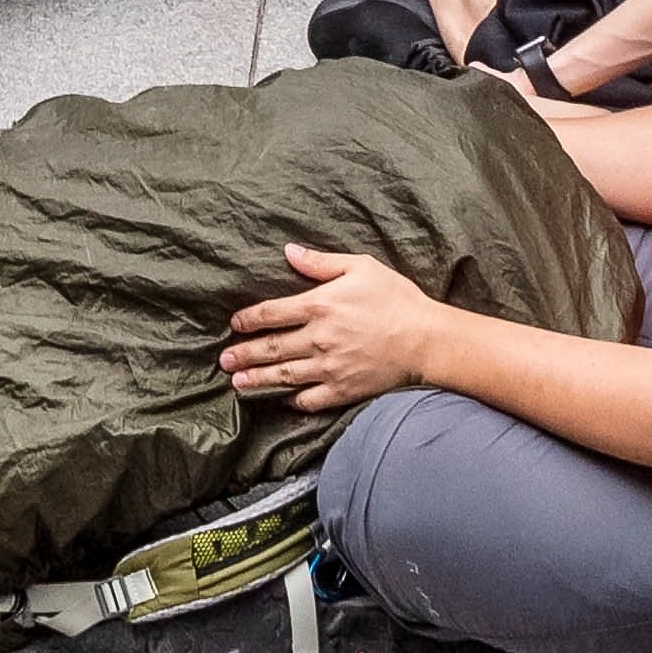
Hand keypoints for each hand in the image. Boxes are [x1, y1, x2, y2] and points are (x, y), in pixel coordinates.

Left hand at [221, 238, 444, 413]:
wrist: (427, 339)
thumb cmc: (396, 298)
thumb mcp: (360, 267)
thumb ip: (321, 262)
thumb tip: (288, 252)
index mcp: (318, 306)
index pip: (270, 313)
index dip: (247, 319)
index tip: (234, 324)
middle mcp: (318, 339)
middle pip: (270, 348)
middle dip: (244, 354)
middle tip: (224, 360)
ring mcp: (329, 367)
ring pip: (283, 376)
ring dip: (257, 379)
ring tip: (237, 382)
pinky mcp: (343, 390)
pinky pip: (310, 399)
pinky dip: (293, 400)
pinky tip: (282, 400)